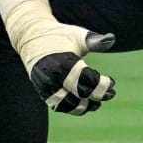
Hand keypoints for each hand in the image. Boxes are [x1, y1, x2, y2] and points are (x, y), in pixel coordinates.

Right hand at [0, 0, 116, 114]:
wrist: (30, 36)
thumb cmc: (59, 35)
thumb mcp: (77, 35)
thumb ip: (94, 41)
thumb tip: (112, 38)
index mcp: (63, 62)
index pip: (87, 81)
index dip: (102, 85)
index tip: (112, 82)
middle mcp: (53, 76)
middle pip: (79, 95)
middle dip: (97, 95)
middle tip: (111, 93)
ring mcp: (45, 86)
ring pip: (68, 105)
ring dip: (85, 106)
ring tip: (97, 103)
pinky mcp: (42, 92)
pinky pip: (58, 106)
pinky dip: (72, 107)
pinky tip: (84, 102)